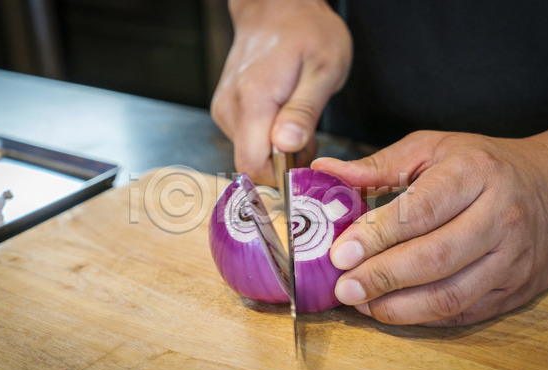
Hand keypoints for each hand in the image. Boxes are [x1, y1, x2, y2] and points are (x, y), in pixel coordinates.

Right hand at [211, 0, 351, 184]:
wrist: (276, 8)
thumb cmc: (306, 32)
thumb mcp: (323, 69)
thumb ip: (304, 111)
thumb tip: (287, 147)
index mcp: (253, 101)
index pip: (253, 166)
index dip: (280, 176)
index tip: (304, 163)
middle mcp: (231, 109)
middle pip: (251, 164)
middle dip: (284, 164)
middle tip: (308, 136)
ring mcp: (224, 110)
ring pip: (249, 155)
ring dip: (278, 151)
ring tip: (298, 120)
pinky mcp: (225, 111)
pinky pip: (246, 141)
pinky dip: (267, 140)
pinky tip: (283, 117)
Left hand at [312, 122, 547, 325]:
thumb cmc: (481, 164)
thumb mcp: (431, 149)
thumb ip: (378, 165)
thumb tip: (325, 170)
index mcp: (474, 174)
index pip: (420, 211)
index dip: (376, 236)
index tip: (339, 253)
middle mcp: (499, 217)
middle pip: (434, 258)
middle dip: (381, 278)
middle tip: (343, 287)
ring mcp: (512, 258)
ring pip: (450, 295)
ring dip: (398, 307)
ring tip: (361, 302)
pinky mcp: (516, 288)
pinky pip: (464, 312)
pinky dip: (422, 317)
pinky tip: (392, 308)